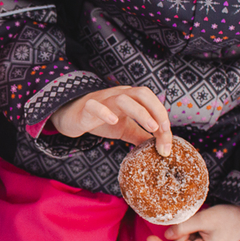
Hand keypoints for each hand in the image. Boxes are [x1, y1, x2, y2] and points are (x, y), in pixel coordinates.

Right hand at [49, 86, 171, 155]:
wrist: (71, 118)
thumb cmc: (99, 120)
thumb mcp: (124, 129)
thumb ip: (141, 135)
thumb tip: (160, 147)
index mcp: (130, 99)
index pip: (151, 102)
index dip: (163, 118)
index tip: (168, 140)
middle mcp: (118, 95)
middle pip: (142, 93)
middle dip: (157, 110)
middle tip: (163, 130)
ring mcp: (102, 100)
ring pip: (123, 98)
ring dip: (140, 112)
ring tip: (151, 128)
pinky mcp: (86, 108)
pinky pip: (96, 106)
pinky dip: (105, 112)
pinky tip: (114, 121)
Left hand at [146, 204, 239, 240]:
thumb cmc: (229, 217)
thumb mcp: (204, 219)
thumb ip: (183, 227)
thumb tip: (166, 234)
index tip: (148, 238)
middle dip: (181, 232)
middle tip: (196, 220)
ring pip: (183, 240)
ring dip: (187, 229)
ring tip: (202, 221)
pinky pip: (190, 237)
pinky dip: (191, 228)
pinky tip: (202, 223)